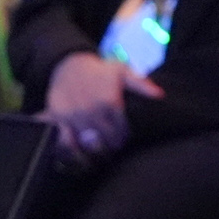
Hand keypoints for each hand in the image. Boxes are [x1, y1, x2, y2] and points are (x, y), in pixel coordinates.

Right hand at [42, 53, 157, 168]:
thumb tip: (160, 95)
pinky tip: (80, 155)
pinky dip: (72, 152)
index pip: (122, 130)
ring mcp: (74, 115)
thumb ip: (141, 84)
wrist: (69, 64)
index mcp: (110, 100)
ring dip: (95, 153)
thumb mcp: (122, 71)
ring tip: (100, 155)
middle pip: (106, 140)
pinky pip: (65, 142)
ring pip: (88, 145)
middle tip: (113, 148)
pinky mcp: (58, 118)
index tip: (124, 140)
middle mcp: (92, 109)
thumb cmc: (99, 70)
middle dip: (112, 146)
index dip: (124, 137)